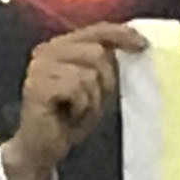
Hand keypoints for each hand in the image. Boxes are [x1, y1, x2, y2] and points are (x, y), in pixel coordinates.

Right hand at [0, 21, 147, 179]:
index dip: (121, 34)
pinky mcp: (36, 86)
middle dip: (104, 81)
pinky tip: (68, 116)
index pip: (97, 30)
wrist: (43, 149)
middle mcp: (46, 51)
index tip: (143, 45)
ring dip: (91, 99)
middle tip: (91, 103)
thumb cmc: (70, 117)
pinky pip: (76, 90)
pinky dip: (80, 108)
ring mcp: (39, 68)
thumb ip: (106, 64)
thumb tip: (134, 43)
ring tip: (77, 112)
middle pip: (96, 52)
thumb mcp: (95, 87)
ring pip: (88, 74)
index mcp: (60, 45)